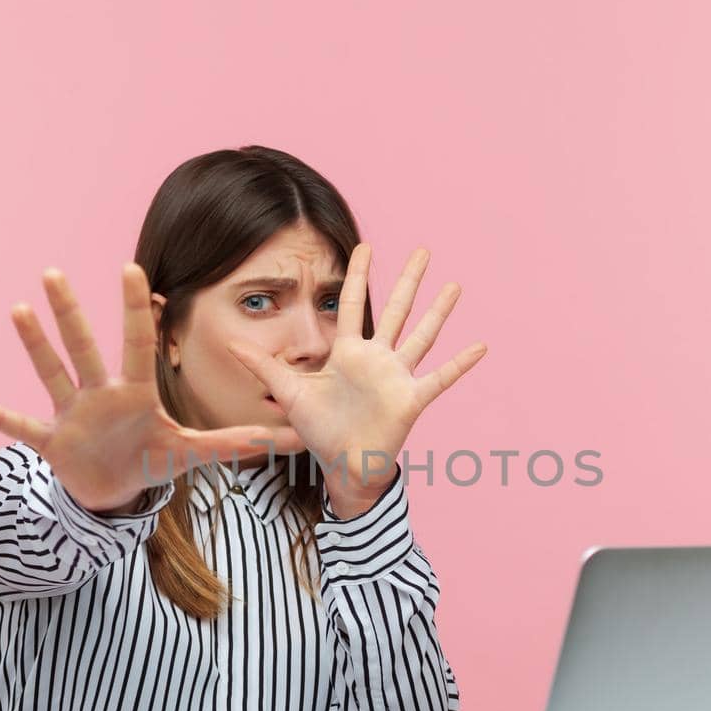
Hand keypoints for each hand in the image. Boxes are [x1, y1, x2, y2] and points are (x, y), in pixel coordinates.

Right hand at [0, 264, 303, 512]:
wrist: (114, 492)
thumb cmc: (149, 460)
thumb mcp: (190, 454)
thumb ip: (231, 444)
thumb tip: (283, 439)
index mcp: (134, 392)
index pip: (136, 343)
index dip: (136, 310)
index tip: (131, 270)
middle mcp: (99, 394)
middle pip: (85, 347)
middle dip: (71, 313)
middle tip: (53, 272)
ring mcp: (72, 415)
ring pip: (51, 373)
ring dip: (35, 345)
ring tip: (18, 310)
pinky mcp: (52, 442)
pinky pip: (21, 427)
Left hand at [225, 243, 485, 514]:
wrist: (342, 465)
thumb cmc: (319, 430)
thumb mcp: (288, 392)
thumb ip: (264, 365)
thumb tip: (230, 343)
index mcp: (348, 353)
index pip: (352, 303)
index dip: (357, 274)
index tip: (366, 245)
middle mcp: (376, 358)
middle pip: (395, 310)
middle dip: (408, 280)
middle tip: (423, 250)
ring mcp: (396, 377)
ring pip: (421, 336)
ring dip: (438, 312)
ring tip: (455, 287)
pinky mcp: (410, 399)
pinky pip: (439, 378)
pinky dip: (460, 364)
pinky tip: (480, 346)